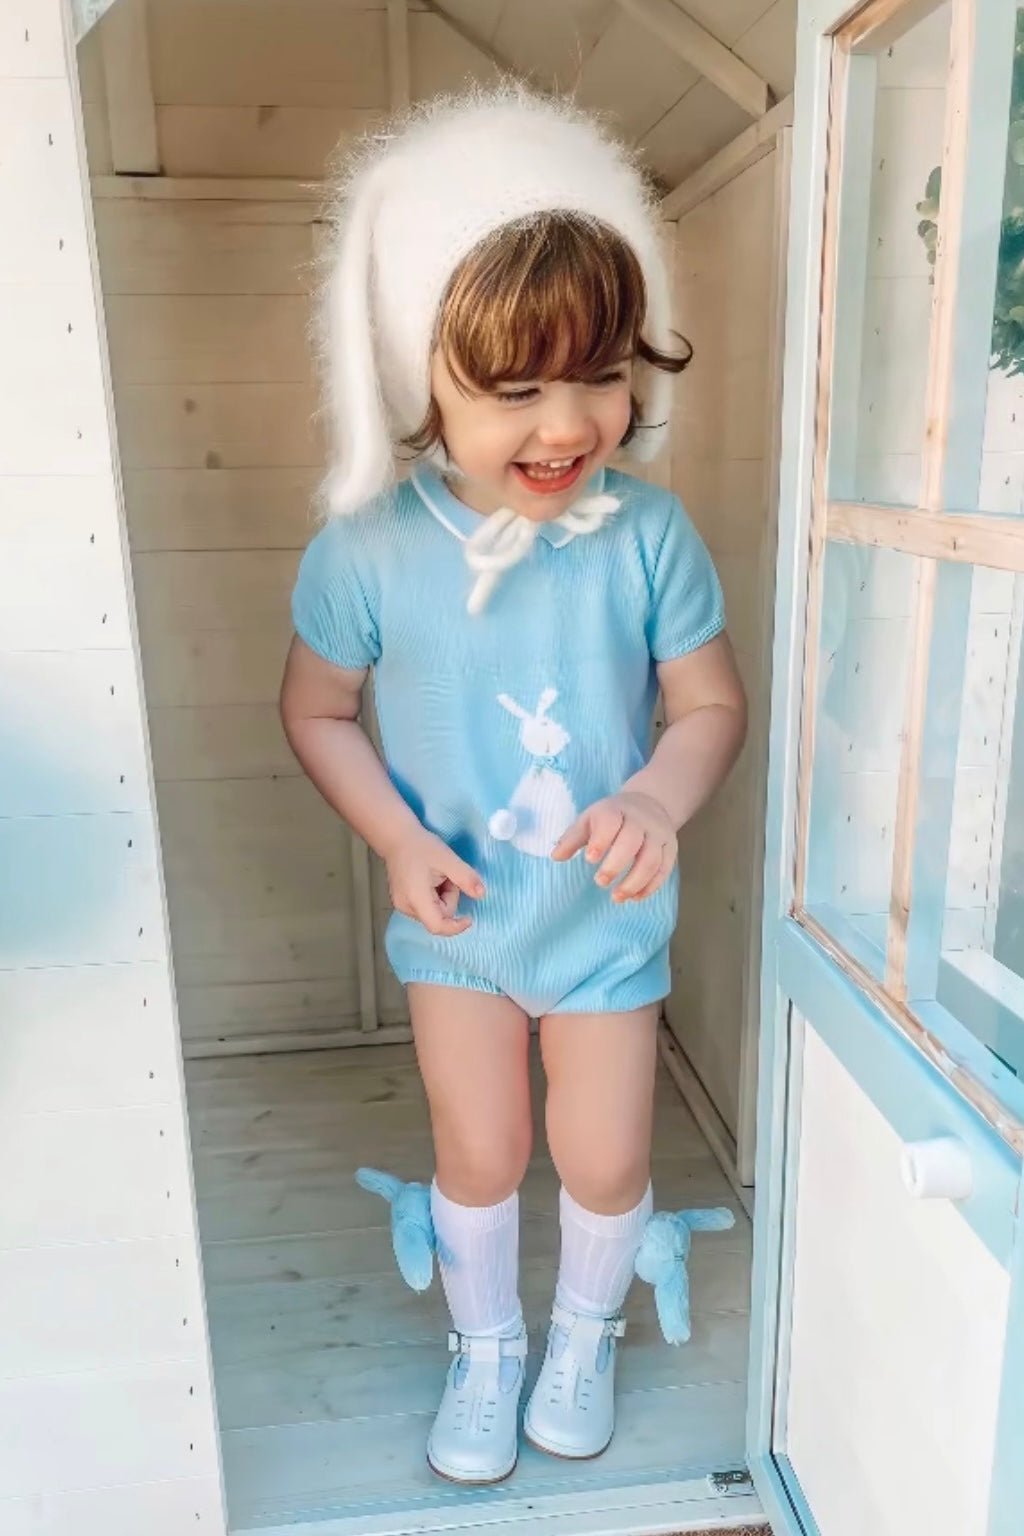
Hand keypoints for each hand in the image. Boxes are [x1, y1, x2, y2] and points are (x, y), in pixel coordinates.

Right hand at [384, 826, 484, 935]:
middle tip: (447, 876)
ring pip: (433, 912)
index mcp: (416, 898)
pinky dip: (435, 895)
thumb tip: (481, 895)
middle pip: (438, 917)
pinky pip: (426, 906)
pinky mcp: (403, 901)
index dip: (456, 927)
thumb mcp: (448, 859)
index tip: (469, 918)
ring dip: (443, 897)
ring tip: (438, 875)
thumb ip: (465, 878)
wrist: (397, 837)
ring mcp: (402, 905)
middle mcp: (406, 907)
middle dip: (449, 898)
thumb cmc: (421, 846)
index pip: (437, 926)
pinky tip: (430, 879)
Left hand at [551, 791, 676, 902]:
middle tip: (600, 882)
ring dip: (634, 882)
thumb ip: (572, 838)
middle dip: (616, 864)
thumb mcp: (590, 819)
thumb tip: (555, 857)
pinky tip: (635, 897)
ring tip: (617, 897)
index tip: (589, 859)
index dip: (601, 840)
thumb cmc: (612, 817)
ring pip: (651, 860)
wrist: (650, 803)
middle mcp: (640, 821)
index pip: (611, 821)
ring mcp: (658, 835)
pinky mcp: (671, 849)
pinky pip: (664, 870)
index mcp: (616, 810)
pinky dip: (650, 887)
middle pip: (632, 842)